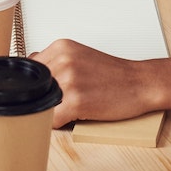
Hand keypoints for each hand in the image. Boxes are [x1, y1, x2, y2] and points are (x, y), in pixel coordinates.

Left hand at [29, 39, 170, 126]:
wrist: (141, 83)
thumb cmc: (113, 75)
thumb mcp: (79, 56)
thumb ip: (55, 62)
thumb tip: (29, 74)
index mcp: (61, 47)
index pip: (30, 69)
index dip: (36, 84)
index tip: (46, 91)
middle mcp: (63, 60)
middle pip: (33, 87)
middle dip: (42, 98)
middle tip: (61, 101)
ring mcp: (68, 80)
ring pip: (40, 104)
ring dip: (50, 111)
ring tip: (68, 109)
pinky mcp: (75, 101)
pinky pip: (51, 119)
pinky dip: (57, 123)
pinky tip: (71, 118)